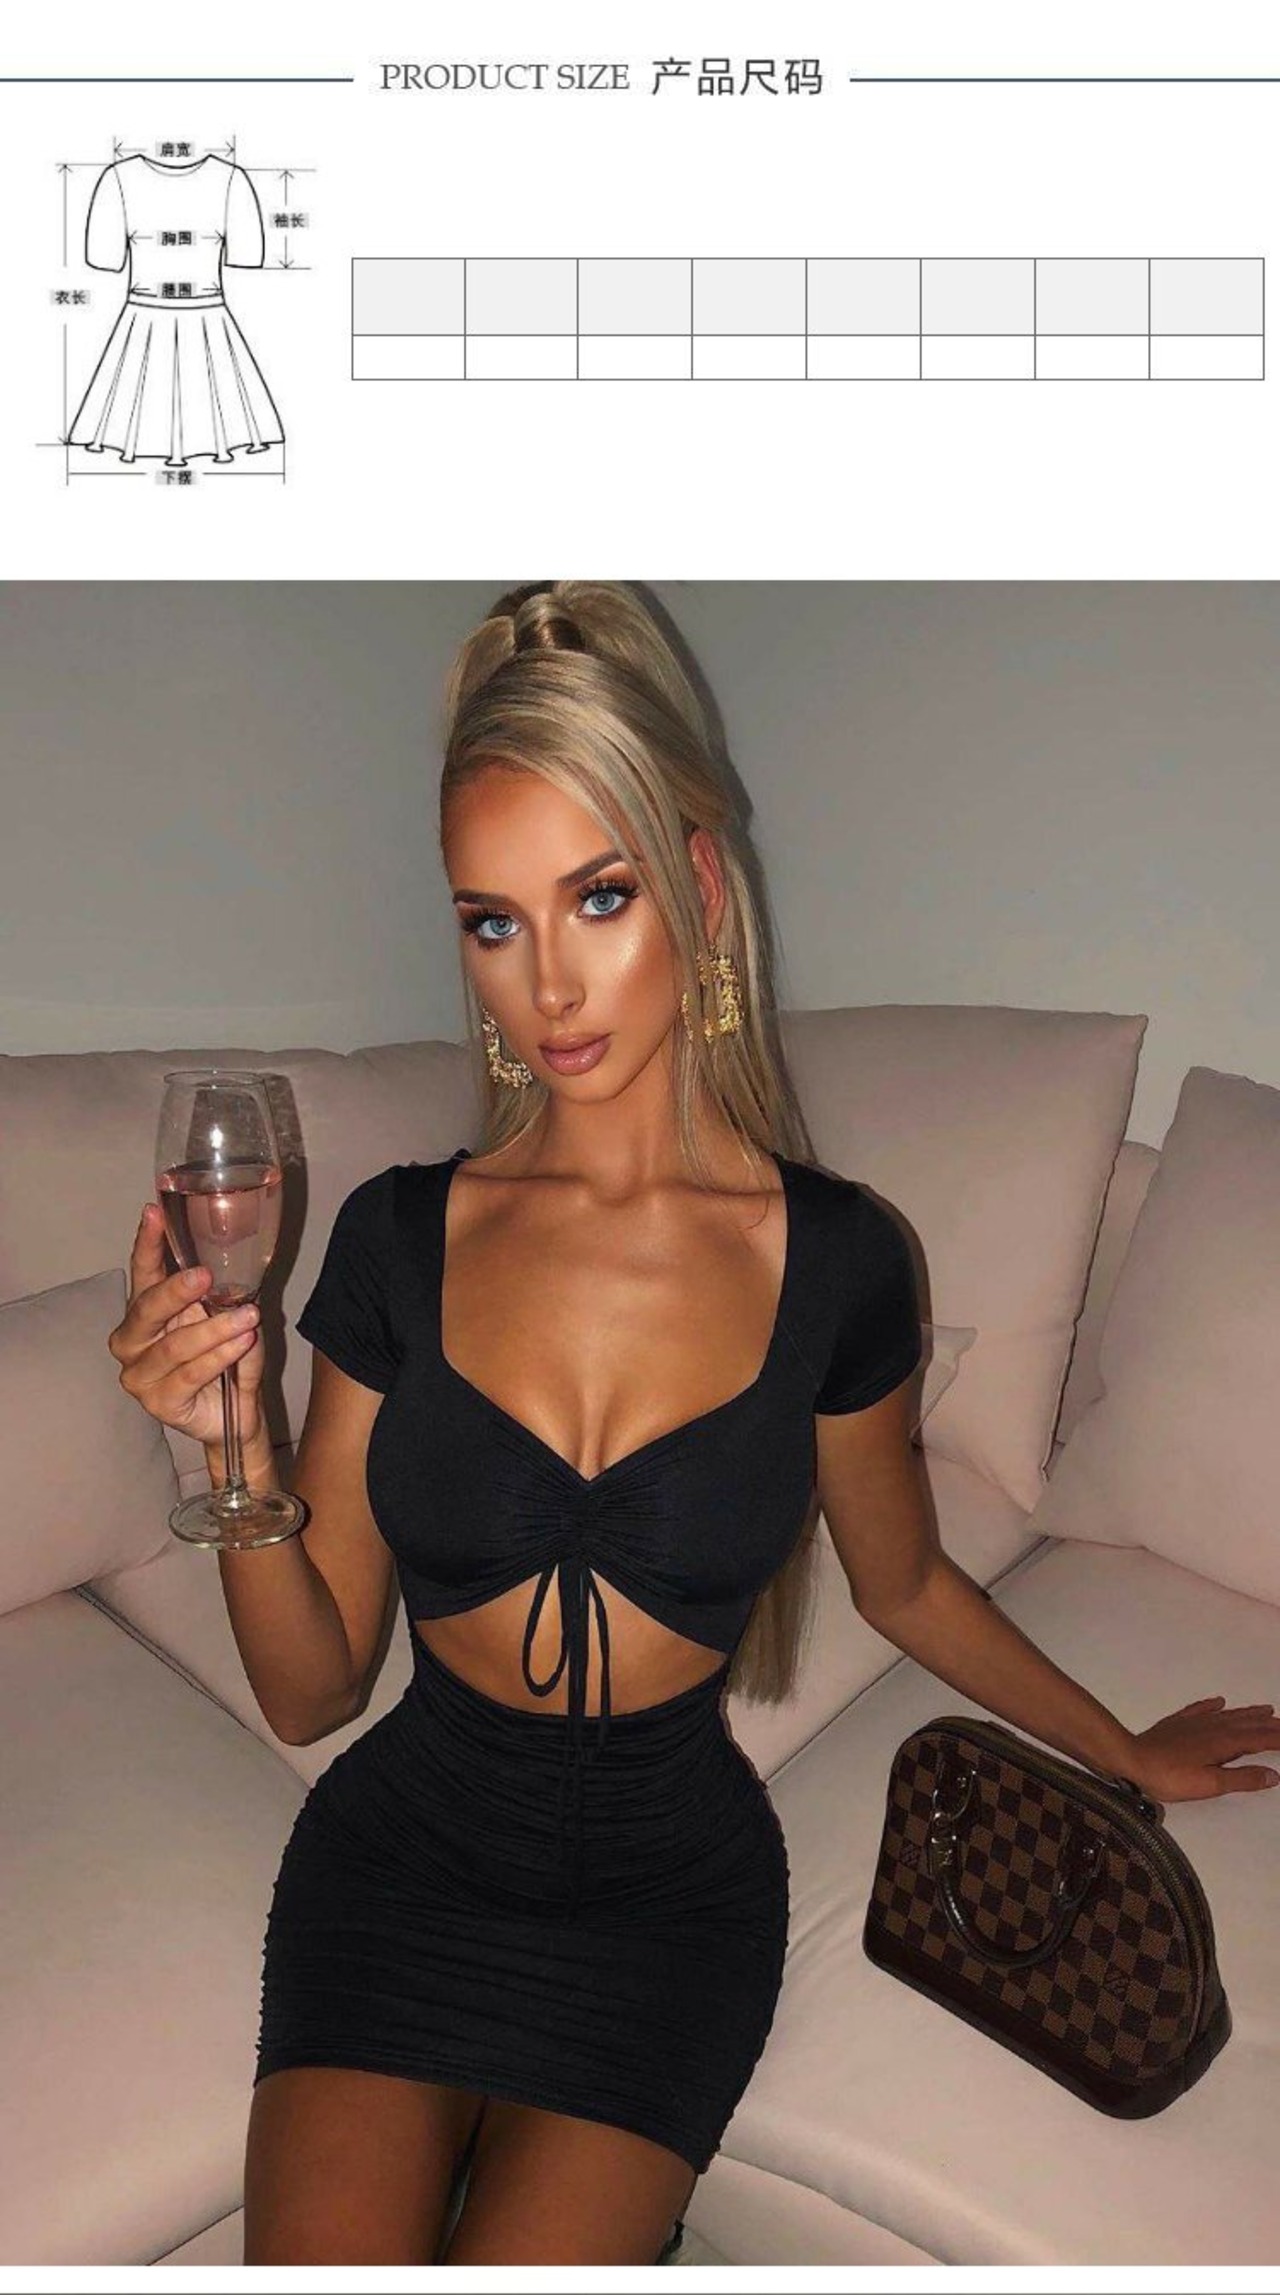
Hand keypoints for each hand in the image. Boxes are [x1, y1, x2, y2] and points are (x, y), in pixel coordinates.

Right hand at [108, 1202, 266, 1453]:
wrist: (236, 1412)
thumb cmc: (225, 1356)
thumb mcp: (224, 1314)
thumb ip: (218, 1291)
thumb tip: (232, 1258)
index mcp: (145, 1311)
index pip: (142, 1271)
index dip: (147, 1242)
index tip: (154, 1212)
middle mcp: (132, 1340)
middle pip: (146, 1308)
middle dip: (176, 1290)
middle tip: (205, 1276)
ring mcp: (139, 1375)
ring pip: (174, 1346)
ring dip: (214, 1330)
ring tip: (248, 1318)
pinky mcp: (158, 1404)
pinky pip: (189, 1375)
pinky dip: (219, 1357)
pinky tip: (242, 1344)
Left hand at [1127, 1696, 1279, 1801]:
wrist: (1131, 1761)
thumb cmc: (1172, 1778)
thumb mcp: (1211, 1783)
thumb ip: (1242, 1778)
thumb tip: (1274, 1774)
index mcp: (1223, 1742)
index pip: (1258, 1738)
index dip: (1277, 1737)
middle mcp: (1212, 1727)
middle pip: (1246, 1723)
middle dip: (1268, 1723)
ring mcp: (1193, 1723)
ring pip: (1227, 1715)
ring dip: (1248, 1712)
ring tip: (1265, 1709)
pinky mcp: (1176, 1723)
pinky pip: (1199, 1710)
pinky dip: (1212, 1705)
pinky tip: (1218, 1701)